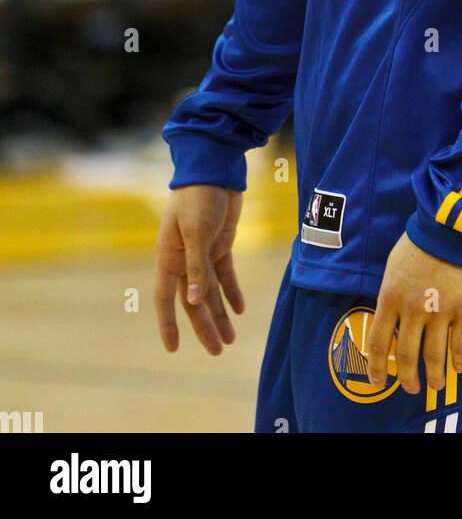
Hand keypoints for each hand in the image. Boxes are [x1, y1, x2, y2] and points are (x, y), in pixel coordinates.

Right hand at [154, 185, 244, 354]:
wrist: (215, 168)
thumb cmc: (198, 196)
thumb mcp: (196, 231)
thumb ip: (195, 266)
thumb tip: (193, 301)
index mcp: (169, 257)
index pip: (165, 298)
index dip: (168, 324)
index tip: (172, 349)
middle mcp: (183, 259)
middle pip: (193, 302)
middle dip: (204, 327)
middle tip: (217, 351)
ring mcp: (203, 253)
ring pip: (210, 292)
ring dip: (220, 315)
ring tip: (230, 340)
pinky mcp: (221, 244)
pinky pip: (225, 275)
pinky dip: (231, 292)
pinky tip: (239, 309)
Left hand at [366, 233, 461, 393]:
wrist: (452, 226)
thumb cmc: (420, 242)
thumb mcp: (393, 266)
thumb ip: (391, 295)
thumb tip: (391, 319)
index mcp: (390, 297)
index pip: (379, 343)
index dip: (378, 368)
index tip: (378, 382)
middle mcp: (412, 310)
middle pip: (407, 357)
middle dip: (408, 379)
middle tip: (411, 389)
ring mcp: (440, 312)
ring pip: (435, 357)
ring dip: (436, 377)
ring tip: (438, 385)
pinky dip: (460, 363)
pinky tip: (459, 369)